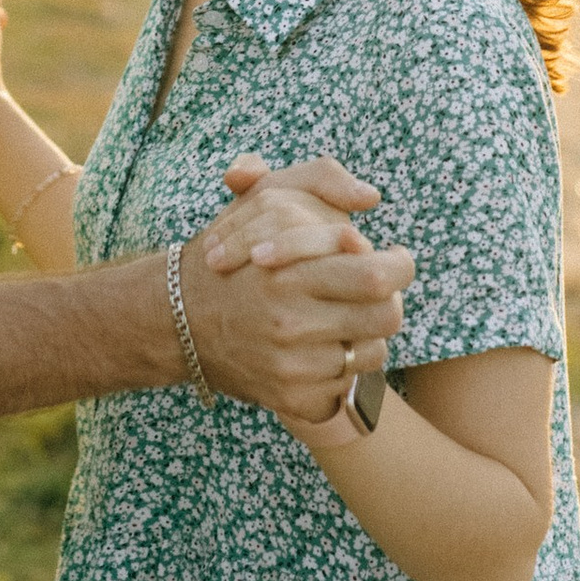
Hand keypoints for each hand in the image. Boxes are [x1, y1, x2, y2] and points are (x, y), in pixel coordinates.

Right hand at [181, 161, 410, 426]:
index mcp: (289, 274)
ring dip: (366, 332)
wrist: (179, 320)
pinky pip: (347, 385)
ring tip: (342, 315)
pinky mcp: (291, 399)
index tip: (394, 257)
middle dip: (389, 298)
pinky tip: (321, 346)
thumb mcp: (266, 198)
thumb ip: (322, 181)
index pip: (378, 277)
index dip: (399, 264)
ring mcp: (291, 368)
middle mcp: (291, 324)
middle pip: (387, 317)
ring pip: (372, 352)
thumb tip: (370, 197)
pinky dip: (342, 367)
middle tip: (375, 288)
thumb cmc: (233, 254)